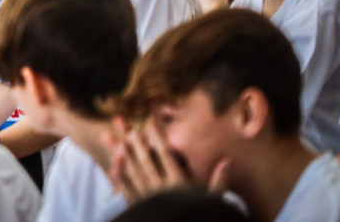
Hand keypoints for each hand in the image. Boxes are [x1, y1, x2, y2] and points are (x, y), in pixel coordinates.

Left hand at [107, 118, 228, 203]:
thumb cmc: (200, 217)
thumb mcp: (214, 202)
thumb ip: (219, 181)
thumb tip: (227, 160)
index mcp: (179, 185)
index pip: (167, 158)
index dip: (159, 140)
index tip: (151, 126)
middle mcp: (161, 190)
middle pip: (147, 163)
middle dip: (137, 145)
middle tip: (129, 129)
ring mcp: (148, 199)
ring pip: (134, 174)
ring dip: (124, 158)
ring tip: (116, 142)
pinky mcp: (139, 208)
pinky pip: (127, 192)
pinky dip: (120, 179)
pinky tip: (112, 168)